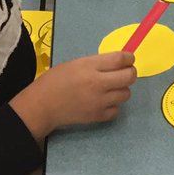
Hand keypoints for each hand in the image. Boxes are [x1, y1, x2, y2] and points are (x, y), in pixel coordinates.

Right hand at [10, 52, 136, 139]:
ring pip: (126, 94)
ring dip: (122, 89)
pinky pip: (117, 109)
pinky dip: (113, 105)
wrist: (43, 105)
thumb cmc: (56, 80)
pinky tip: (104, 101)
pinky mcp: (98, 117)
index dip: (129, 57)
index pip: (120, 59)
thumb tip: (118, 62)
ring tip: (111, 87)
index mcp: (90, 67)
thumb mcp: (76, 63)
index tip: (129, 58)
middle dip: (130, 72)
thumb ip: (97, 63)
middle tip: (124, 72)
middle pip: (129, 77)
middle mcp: (98, 84)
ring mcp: (99, 102)